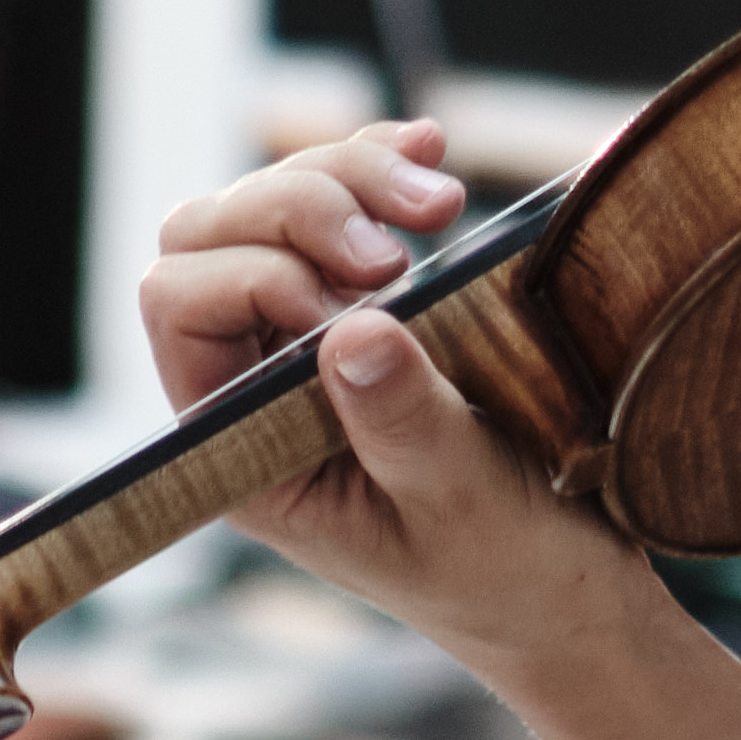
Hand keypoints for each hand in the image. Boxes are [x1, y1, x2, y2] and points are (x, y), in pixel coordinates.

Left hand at [141, 122, 665, 674]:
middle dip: (307, 205)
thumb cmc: (500, 571)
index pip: (179, 306)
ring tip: (444, 203)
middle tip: (410, 241)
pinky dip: (379, 168)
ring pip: (273, 203)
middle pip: (214, 232)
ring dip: (353, 177)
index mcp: (237, 445)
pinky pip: (341, 205)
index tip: (368, 296)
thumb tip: (349, 331)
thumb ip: (400, 423)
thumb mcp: (457, 505)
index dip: (258, 272)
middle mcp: (251, 383)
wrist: (561, 583)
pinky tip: (429, 156)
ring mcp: (303, 337)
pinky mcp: (365, 308)